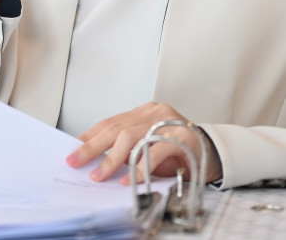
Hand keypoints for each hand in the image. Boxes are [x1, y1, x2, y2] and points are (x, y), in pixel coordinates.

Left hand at [66, 102, 222, 184]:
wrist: (217, 155)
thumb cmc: (179, 154)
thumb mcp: (149, 149)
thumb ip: (128, 150)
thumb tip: (97, 164)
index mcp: (143, 112)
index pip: (110, 122)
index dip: (90, 135)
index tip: (73, 149)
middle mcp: (153, 112)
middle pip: (116, 128)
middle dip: (92, 147)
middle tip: (76, 161)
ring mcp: (167, 121)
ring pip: (131, 137)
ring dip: (113, 159)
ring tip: (99, 175)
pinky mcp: (181, 136)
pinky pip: (155, 150)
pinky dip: (140, 165)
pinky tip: (129, 179)